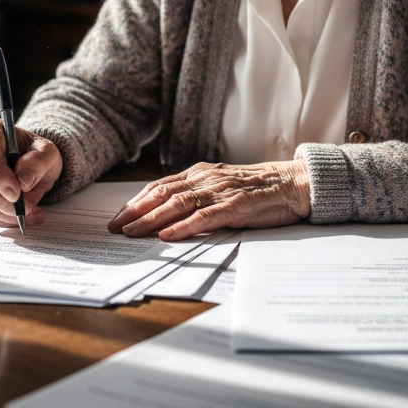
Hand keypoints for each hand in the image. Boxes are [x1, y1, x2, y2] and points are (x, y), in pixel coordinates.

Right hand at [0, 119, 61, 228]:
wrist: (33, 164)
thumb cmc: (36, 154)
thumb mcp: (47, 152)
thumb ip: (37, 162)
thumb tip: (23, 181)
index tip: (17, 192)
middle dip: (6, 202)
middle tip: (30, 208)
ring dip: (7, 214)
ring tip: (32, 213)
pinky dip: (4, 219)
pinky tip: (21, 215)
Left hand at [107, 161, 310, 241]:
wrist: (292, 183)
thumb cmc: (257, 189)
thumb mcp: (221, 186)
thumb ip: (198, 195)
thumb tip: (168, 214)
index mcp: (200, 173)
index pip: (159, 186)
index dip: (136, 202)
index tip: (118, 217)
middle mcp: (206, 179)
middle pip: (161, 194)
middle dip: (135, 211)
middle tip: (115, 228)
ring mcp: (220, 191)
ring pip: (178, 204)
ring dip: (151, 219)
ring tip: (132, 232)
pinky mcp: (236, 205)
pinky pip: (205, 217)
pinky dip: (184, 226)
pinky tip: (168, 235)